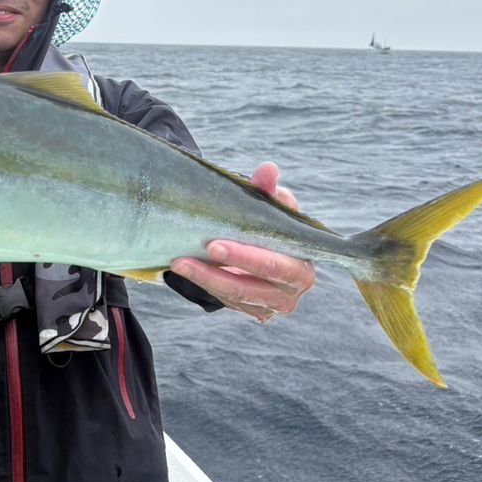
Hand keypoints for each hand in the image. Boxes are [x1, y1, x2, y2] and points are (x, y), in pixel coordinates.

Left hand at [169, 162, 314, 321]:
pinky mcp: (254, 312)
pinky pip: (228, 301)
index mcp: (303, 267)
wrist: (269, 247)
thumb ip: (269, 189)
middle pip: (251, 288)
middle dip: (217, 274)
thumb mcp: (272, 206)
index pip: (275, 265)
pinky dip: (206, 285)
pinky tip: (187, 270)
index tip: (214, 244)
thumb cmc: (272, 224)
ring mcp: (271, 306)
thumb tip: (267, 170)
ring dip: (203, 280)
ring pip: (234, 297)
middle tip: (185, 260)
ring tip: (178, 263)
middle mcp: (291, 293)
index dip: (245, 257)